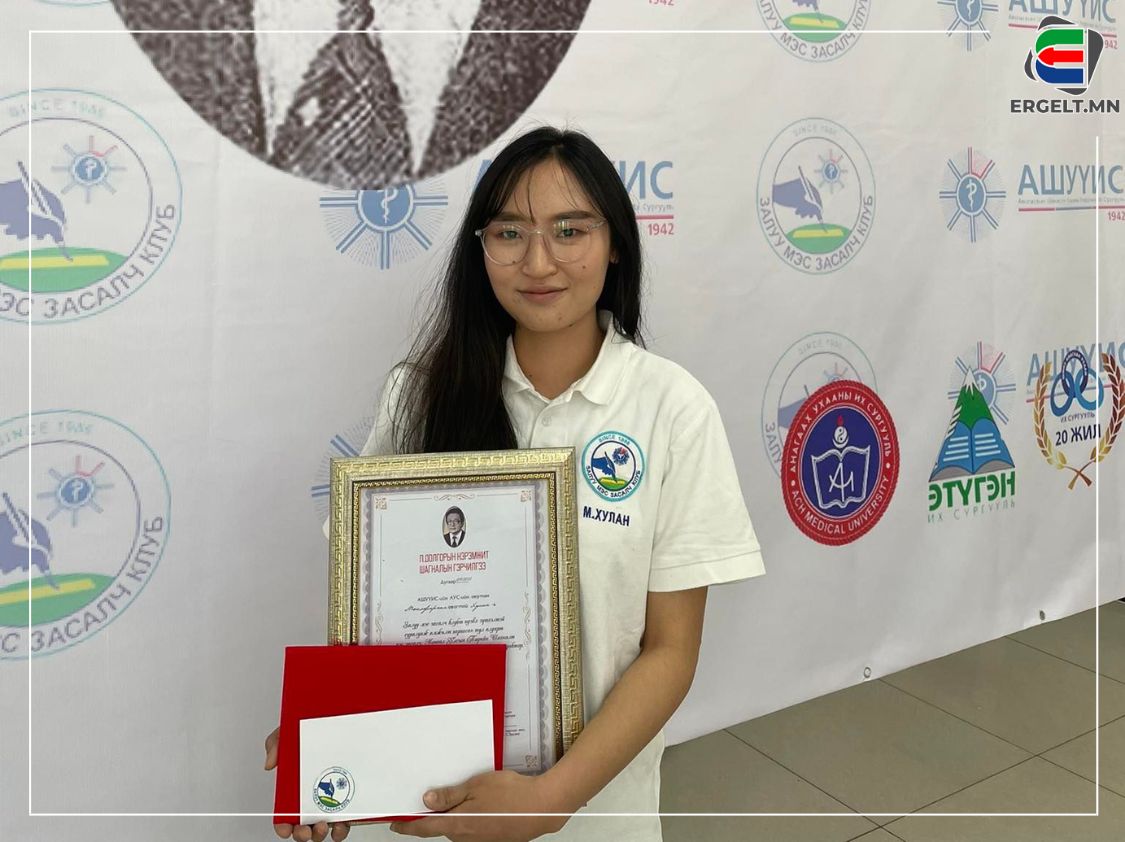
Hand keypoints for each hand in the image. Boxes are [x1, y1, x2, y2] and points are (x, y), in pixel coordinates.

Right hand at [265, 726, 350, 841]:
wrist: (344, 713)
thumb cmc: (314, 727)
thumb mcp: (291, 730)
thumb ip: (277, 743)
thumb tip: (270, 764)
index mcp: (297, 785)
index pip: (286, 813)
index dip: (284, 825)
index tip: (285, 829)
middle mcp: (314, 794)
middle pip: (305, 824)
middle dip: (303, 833)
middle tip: (306, 829)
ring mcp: (333, 797)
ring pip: (326, 825)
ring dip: (323, 833)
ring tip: (325, 826)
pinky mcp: (351, 796)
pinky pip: (348, 817)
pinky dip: (344, 826)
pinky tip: (342, 824)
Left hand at [389, 769, 571, 841]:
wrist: (543, 807)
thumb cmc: (511, 794)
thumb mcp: (475, 786)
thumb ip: (449, 795)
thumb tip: (426, 800)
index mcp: (457, 825)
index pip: (423, 828)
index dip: (406, 826)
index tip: (395, 823)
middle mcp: (465, 837)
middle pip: (440, 827)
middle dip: (432, 816)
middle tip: (427, 799)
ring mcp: (480, 840)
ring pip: (457, 827)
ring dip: (453, 815)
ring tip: (459, 795)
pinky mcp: (492, 838)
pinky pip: (473, 828)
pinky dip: (469, 817)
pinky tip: (480, 804)